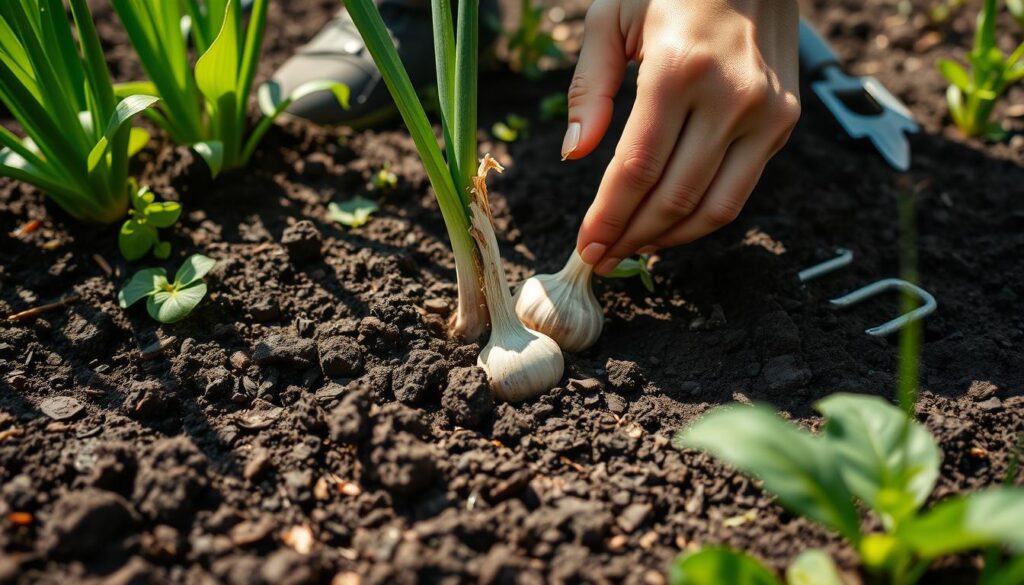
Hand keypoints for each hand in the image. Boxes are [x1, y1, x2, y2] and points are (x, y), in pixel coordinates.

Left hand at [564, 0, 800, 274]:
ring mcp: (766, 111)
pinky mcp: (785, 120)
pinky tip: (669, 224)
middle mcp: (730, 95)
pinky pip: (739, 189)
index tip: (585, 245)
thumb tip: (574, 155)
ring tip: (632, 250)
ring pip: (714, 207)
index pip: (637, 168)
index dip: (608, 216)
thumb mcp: (612, 17)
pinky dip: (702, 217)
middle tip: (601, 259)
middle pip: (674, 197)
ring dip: (668, 240)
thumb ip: (589, 88)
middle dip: (631, 237)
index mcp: (678, 68)